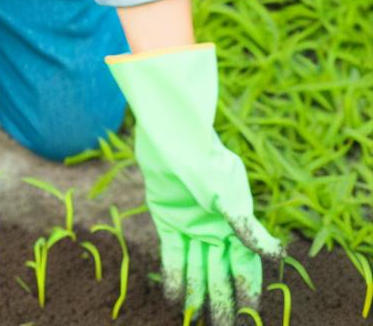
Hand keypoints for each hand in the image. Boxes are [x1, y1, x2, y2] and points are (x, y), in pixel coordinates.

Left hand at [108, 45, 283, 325]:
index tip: (250, 316)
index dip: (248, 290)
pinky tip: (174, 299)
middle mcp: (215, 229)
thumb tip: (273, 254)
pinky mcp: (168, 220)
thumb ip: (244, 223)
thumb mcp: (228, 191)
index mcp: (237, 223)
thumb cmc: (206, 158)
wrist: (172, 134)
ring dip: (198, 295)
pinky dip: (173, 276)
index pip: (246, 265)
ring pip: (196, 269)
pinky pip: (172, 255)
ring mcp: (191, 226)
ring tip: (196, 321)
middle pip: (221, 273)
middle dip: (223, 301)